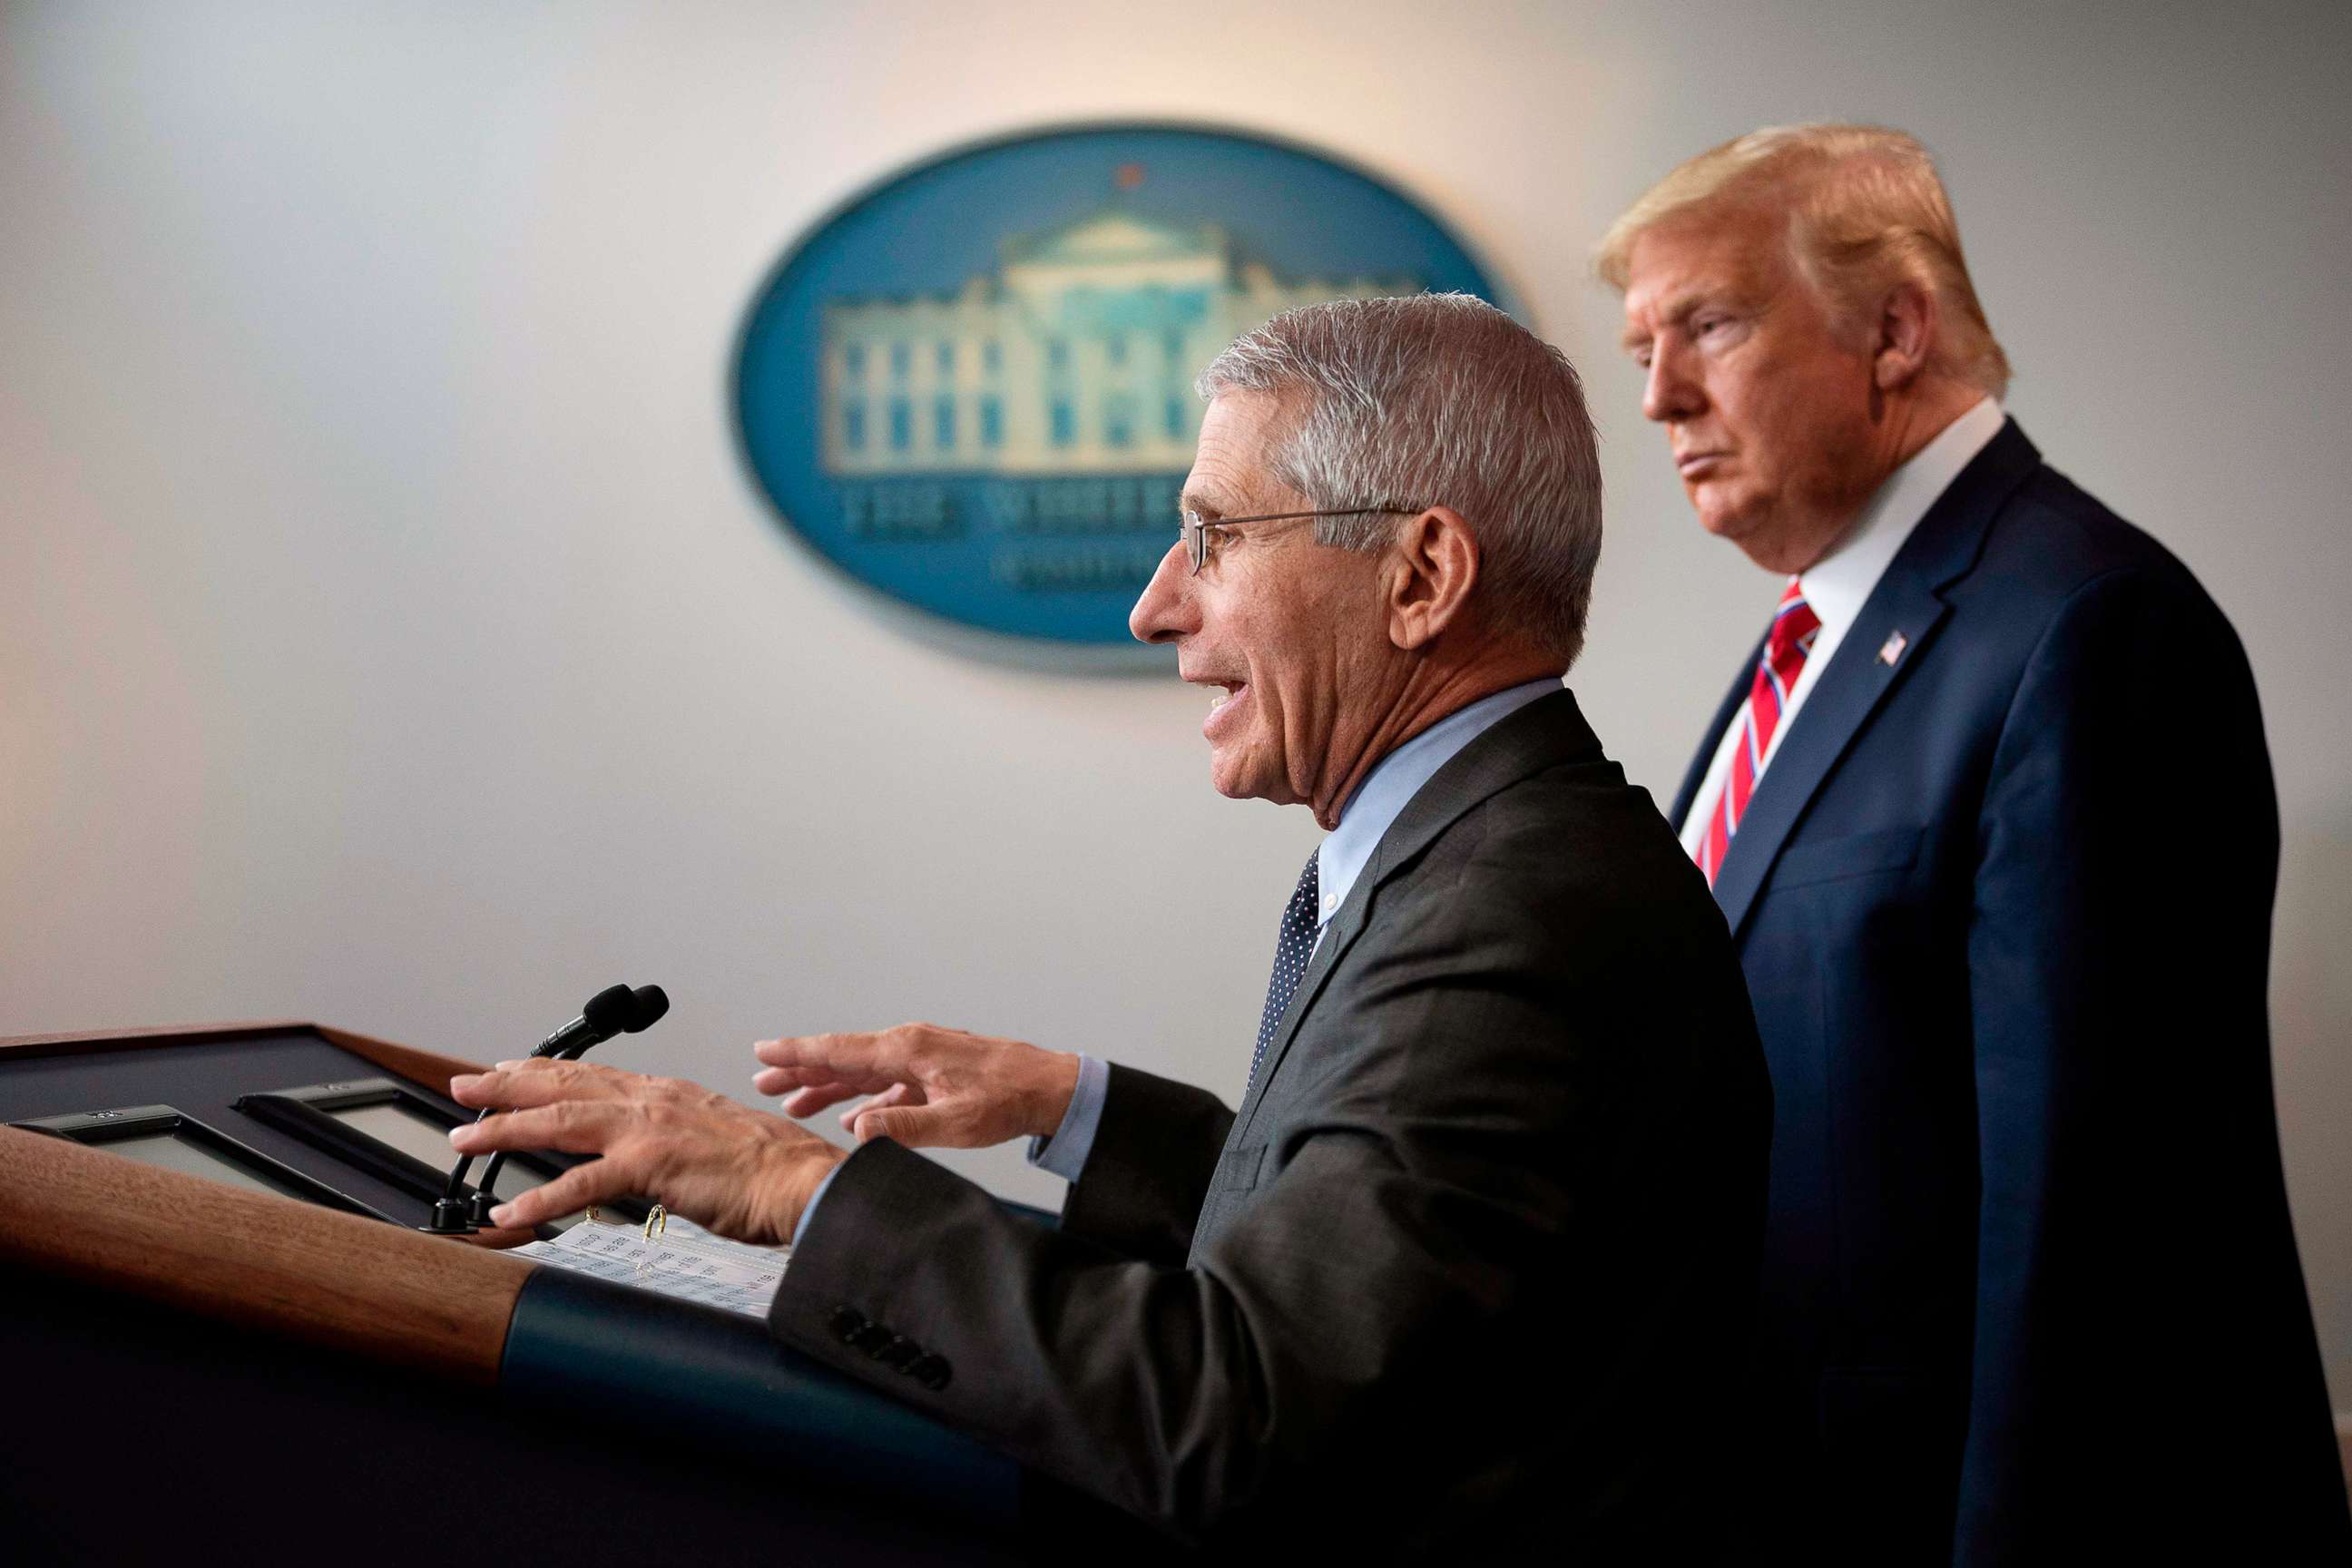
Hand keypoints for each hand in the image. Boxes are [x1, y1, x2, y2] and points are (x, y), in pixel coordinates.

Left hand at [447, 1058, 842, 1244]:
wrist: (805, 1181)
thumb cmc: (774, 1171)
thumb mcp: (717, 1141)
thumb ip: (680, 1142)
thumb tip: (660, 1156)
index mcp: (669, 1095)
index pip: (594, 1077)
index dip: (546, 1073)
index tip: (510, 1070)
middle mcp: (653, 1102)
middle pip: (564, 1088)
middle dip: (507, 1086)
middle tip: (463, 1086)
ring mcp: (650, 1130)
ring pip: (560, 1124)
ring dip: (506, 1130)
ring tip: (465, 1139)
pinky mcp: (651, 1165)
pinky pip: (584, 1183)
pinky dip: (543, 1196)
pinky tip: (512, 1209)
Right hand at [750, 1022, 1080, 1150]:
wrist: (1049, 1088)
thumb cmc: (1008, 1100)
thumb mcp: (954, 1122)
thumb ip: (902, 1127)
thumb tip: (856, 1129)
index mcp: (907, 1050)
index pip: (839, 1050)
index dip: (797, 1053)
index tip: (762, 1051)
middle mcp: (909, 1046)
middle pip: (843, 1058)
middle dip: (801, 1070)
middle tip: (762, 1082)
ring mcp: (922, 1059)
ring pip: (863, 1072)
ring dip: (828, 1087)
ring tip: (794, 1103)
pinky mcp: (934, 1075)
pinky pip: (888, 1087)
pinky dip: (864, 1101)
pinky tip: (851, 1118)